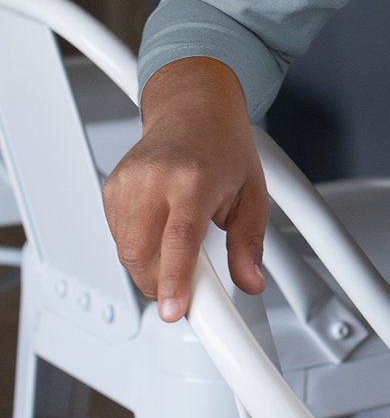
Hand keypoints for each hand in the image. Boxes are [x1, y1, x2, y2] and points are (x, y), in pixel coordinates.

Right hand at [102, 57, 268, 321]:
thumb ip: (250, 244)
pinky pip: (117, 236)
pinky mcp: (110, 187)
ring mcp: (127, 182)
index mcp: (193, 179)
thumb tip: (250, 281)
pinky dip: (138, 246)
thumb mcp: (252, 194)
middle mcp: (155, 179)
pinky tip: (160, 226)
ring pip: (126, 251)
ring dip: (150, 265)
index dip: (175, 279)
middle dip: (161, 283)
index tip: (174, 308)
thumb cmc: (224, 147)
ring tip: (179, 242)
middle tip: (185, 284)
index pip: (179, 239)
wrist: (193, 109)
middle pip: (142, 254)